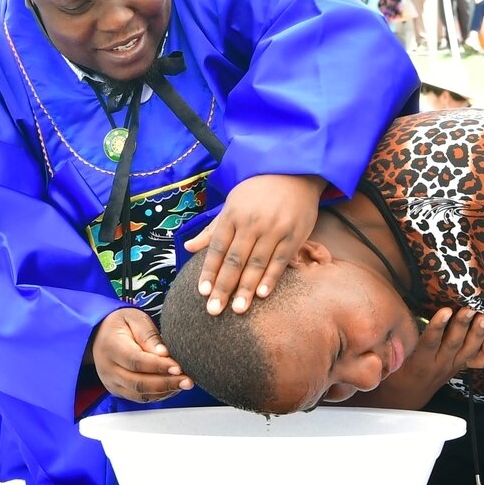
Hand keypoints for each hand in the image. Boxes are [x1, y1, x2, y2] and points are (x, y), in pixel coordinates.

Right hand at [90, 308, 192, 401]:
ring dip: (165, 391)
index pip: (136, 361)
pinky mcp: (117, 390)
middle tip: (188, 380)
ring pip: (140, 394)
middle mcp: (108, 369)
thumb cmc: (121, 324)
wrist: (99, 334)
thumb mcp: (135, 319)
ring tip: (184, 384)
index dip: (159, 367)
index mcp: (111, 347)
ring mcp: (111, 382)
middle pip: (139, 383)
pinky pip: (138, 397)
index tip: (179, 367)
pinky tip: (173, 387)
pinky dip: (158, 395)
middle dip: (166, 383)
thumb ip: (149, 335)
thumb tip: (164, 353)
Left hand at [184, 173, 326, 314]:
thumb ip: (212, 229)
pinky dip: (271, 278)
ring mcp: (275, 229)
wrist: (295, 173)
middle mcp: (252, 223)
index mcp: (233, 215)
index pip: (218, 248)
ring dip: (246, 289)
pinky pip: (281, 260)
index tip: (202, 293)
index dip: (209, 271)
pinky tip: (262, 294)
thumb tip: (188, 248)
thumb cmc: (259, 191)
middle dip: (224, 287)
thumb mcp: (232, 204)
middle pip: (235, 260)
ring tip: (237, 309)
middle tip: (214, 310)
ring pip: (257, 264)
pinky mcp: (294, 235)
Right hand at [359, 308, 483, 408]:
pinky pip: (477, 362)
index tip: (445, 311)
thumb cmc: (395, 375)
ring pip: (468, 351)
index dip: (438, 327)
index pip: (430, 343)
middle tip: (470, 309)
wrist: (407, 398)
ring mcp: (452, 367)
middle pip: (453, 344)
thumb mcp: (389, 362)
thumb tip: (392, 323)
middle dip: (462, 325)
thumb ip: (393, 346)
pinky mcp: (459, 367)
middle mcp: (439, 366)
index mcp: (419, 363)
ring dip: (478, 334)